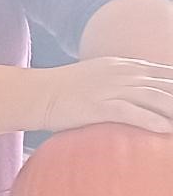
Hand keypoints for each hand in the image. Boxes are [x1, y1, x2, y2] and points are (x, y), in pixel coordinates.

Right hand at [38, 57, 172, 133]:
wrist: (35, 93)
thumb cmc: (66, 90)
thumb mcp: (99, 76)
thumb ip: (123, 79)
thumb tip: (143, 91)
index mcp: (124, 66)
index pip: (166, 73)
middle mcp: (122, 74)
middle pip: (166, 86)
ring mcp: (110, 89)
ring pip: (154, 98)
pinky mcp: (97, 106)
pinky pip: (129, 112)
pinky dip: (150, 120)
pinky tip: (164, 129)